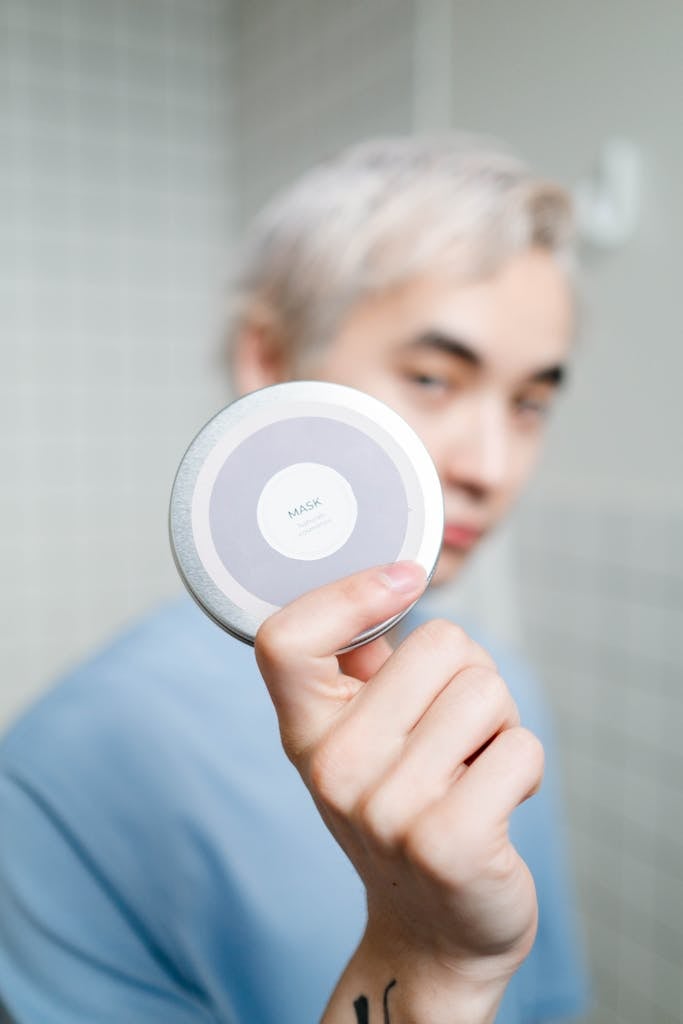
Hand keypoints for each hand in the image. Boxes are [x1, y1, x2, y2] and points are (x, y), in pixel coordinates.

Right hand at [255, 561, 543, 1021]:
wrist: (432, 929)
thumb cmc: (404, 809)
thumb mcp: (362, 740)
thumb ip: (363, 669)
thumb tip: (389, 580)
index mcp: (306, 731)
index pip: (286, 640)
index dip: (348, 594)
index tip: (401, 581)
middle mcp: (333, 768)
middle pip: (437, 643)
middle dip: (468, 674)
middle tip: (454, 730)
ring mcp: (386, 809)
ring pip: (486, 689)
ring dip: (499, 723)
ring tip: (473, 767)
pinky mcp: (448, 843)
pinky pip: (521, 746)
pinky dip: (525, 766)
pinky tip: (498, 801)